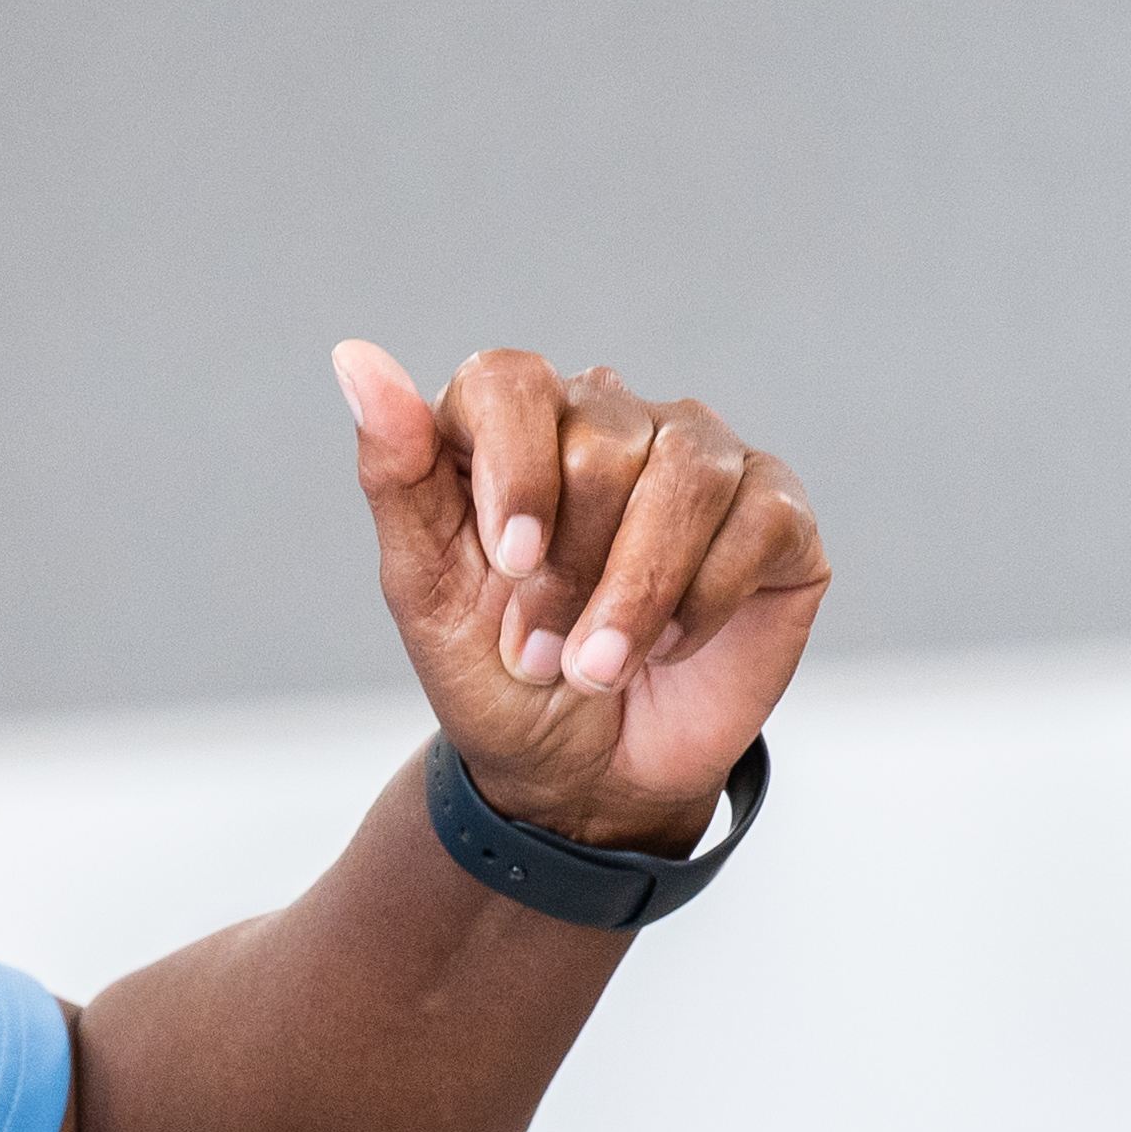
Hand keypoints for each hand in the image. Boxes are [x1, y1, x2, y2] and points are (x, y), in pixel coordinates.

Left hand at [337, 343, 827, 857]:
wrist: (577, 776)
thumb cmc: (496, 671)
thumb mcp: (423, 585)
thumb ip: (393, 469)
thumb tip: (353, 355)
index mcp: (520, 421)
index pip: (512, 380)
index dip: (513, 471)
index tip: (510, 566)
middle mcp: (617, 418)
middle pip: (602, 441)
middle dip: (567, 570)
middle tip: (541, 652)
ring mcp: (705, 460)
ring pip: (687, 476)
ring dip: (634, 595)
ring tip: (597, 670)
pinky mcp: (776, 515)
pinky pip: (757, 521)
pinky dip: (703, 601)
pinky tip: (669, 648)